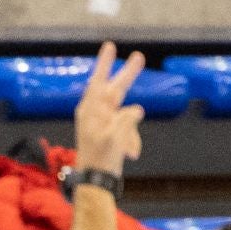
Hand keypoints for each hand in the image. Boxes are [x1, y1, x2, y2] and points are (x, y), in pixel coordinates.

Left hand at [74, 41, 145, 177]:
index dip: (105, 63)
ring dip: (132, 134)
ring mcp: (105, 124)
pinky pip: (128, 130)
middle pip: (115, 90)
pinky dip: (131, 142)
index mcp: (91, 111)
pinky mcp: (112, 134)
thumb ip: (126, 118)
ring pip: (127, 117)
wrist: (97, 183)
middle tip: (139, 57)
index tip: (110, 46)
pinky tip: (130, 155)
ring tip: (129, 152)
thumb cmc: (100, 159)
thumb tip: (137, 110)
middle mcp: (96, 114)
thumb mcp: (114, 137)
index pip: (99, 81)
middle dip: (128, 76)